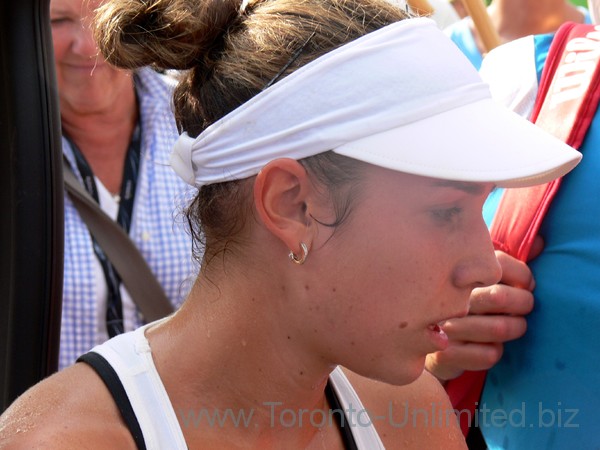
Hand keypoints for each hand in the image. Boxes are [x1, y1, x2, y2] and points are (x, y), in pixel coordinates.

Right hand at [426, 237, 542, 380]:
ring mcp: (445, 326)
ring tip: (515, 326)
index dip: (523, 275)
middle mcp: (450, 297)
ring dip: (515, 328)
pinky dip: (496, 352)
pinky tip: (490, 346)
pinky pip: (488, 354)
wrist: (427, 344)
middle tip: (525, 305)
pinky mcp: (445, 355)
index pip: (499, 263)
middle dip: (523, 302)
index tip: (527, 283)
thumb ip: (510, 262)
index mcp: (459, 274)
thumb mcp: (483, 280)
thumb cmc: (464, 306)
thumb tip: (539, 241)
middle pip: (500, 296)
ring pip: (499, 328)